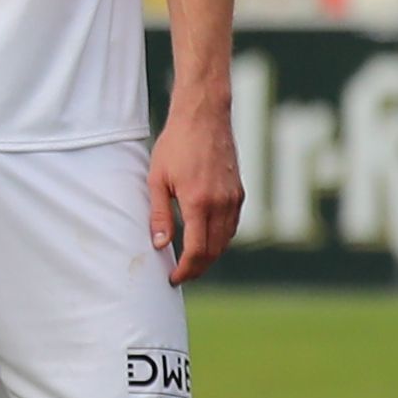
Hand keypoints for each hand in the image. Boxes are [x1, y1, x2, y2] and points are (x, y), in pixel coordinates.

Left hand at [147, 99, 243, 283]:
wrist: (204, 118)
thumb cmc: (175, 145)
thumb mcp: (157, 180)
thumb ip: (159, 215)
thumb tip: (159, 246)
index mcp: (199, 203)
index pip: (197, 250)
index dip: (186, 269)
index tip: (173, 278)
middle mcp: (222, 204)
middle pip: (214, 251)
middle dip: (198, 268)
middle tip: (180, 275)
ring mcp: (234, 198)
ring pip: (226, 240)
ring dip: (210, 256)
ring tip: (191, 262)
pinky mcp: (239, 192)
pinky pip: (232, 225)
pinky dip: (221, 239)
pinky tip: (206, 240)